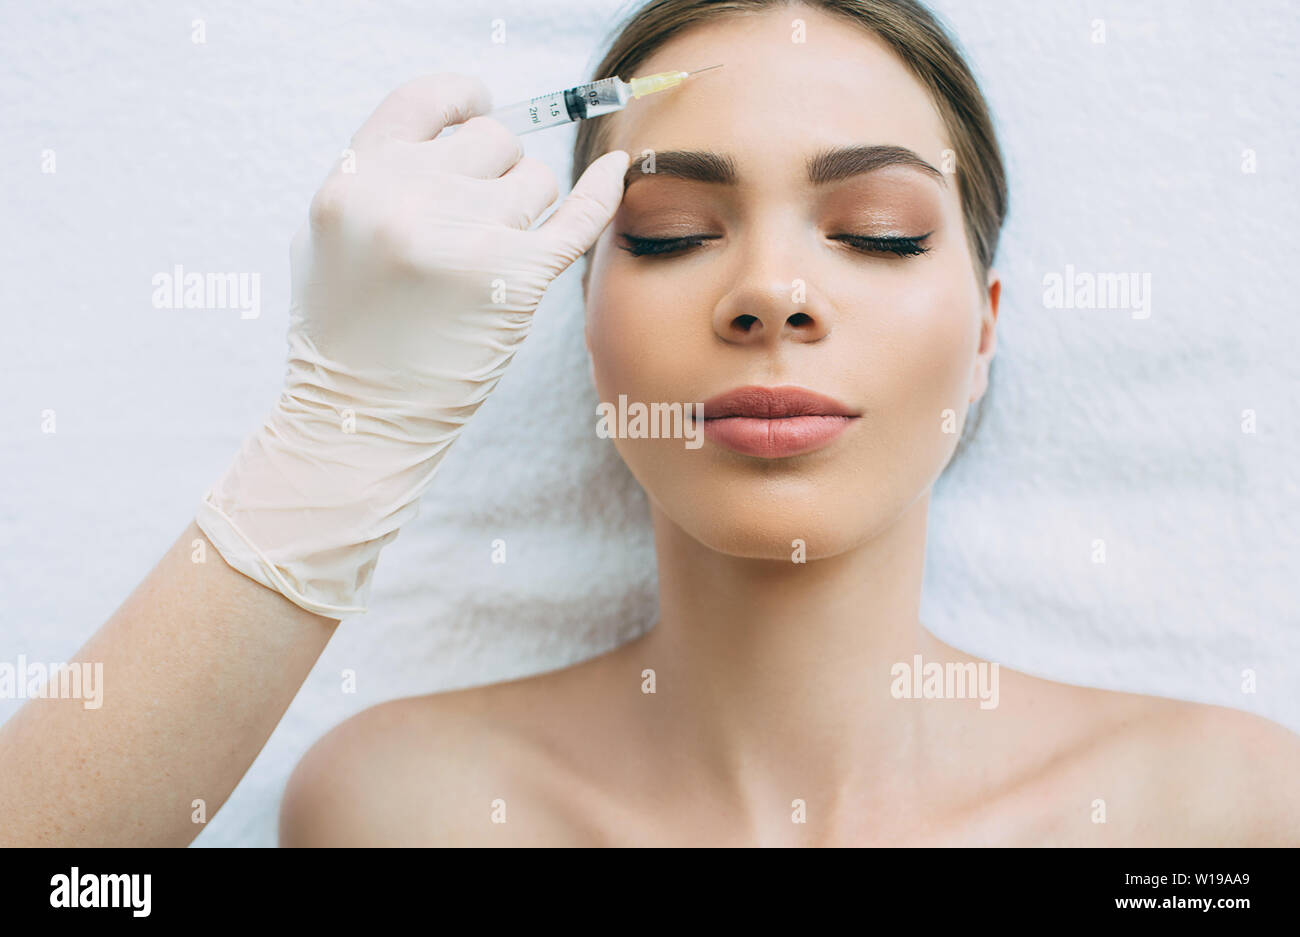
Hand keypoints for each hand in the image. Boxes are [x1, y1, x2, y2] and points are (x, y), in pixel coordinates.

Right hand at [196, 72, 629, 617]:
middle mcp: (409, 196)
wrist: (359, 419)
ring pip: (534, 178)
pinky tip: (618, 170)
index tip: (481, 107)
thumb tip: (453, 133)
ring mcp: (465, 236)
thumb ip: (383, 178)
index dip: (463, 99)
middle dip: (495, 174)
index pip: (428, 99)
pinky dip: (603, 190)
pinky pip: (578, 214)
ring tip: (489, 263)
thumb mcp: (333, 237)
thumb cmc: (346, 334)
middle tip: (477, 228)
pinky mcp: (514, 279)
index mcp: (357, 178)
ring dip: (526, 211)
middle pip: (492, 140)